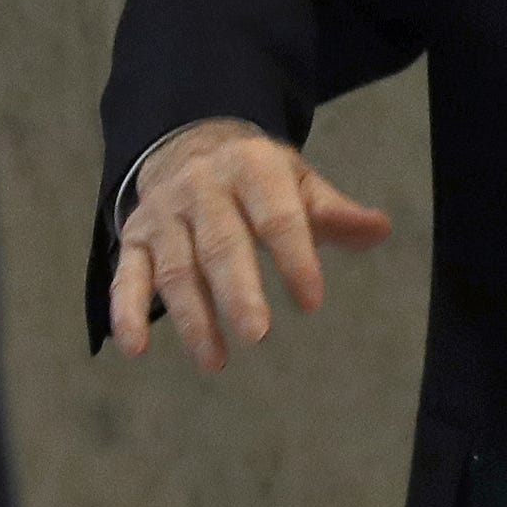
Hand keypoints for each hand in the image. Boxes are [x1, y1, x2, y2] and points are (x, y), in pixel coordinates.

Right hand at [108, 119, 392, 372]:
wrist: (189, 146)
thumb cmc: (260, 178)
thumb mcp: (299, 182)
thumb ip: (335, 212)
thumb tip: (380, 229)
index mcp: (252, 168)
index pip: (277, 217)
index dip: (295, 258)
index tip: (312, 302)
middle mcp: (202, 188)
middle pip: (220, 244)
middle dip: (238, 291)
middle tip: (258, 335)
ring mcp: (164, 216)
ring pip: (176, 269)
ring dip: (192, 317)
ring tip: (214, 361)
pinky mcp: (134, 239)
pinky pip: (126, 277)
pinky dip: (127, 313)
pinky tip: (135, 349)